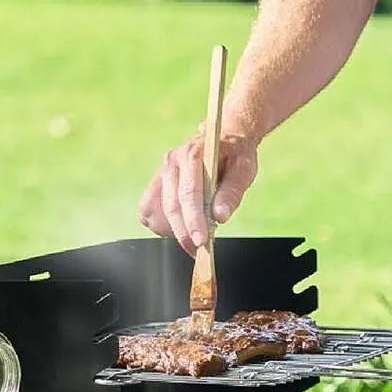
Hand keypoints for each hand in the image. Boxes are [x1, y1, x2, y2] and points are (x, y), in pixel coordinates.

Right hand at [137, 128, 259, 253]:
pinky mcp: (156, 182)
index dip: (193, 220)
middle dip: (184, 233)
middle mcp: (172, 161)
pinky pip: (148, 210)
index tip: (201, 242)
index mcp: (193, 154)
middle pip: (171, 205)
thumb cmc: (235, 156)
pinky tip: (180, 226)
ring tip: (193, 233)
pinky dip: (161, 224)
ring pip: (155, 210)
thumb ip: (232, 193)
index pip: (189, 193)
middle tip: (198, 251)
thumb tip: (219, 217)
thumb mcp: (243, 170)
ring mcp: (161, 171)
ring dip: (172, 229)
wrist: (225, 140)